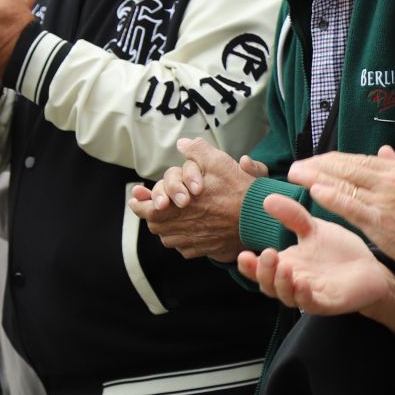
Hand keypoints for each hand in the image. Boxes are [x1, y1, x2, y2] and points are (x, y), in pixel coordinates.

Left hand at [127, 137, 260, 261]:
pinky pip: (185, 248)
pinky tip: (193, 228)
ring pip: (169, 237)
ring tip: (174, 216)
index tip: (136, 198)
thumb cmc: (238, 190)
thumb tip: (182, 143)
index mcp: (178, 207)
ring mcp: (193, 242)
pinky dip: (184, 239)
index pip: (147, 210)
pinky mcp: (204, 251)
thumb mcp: (219, 162)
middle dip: (154, 214)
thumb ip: (197, 151)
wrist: (258, 218)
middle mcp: (182, 227)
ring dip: (168, 227)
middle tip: (158, 205)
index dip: (140, 203)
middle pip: (155, 225)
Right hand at [236, 193, 394, 315]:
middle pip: (268, 285)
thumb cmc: (338, 250)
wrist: (370, 267)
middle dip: (263, 272)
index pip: (260, 270)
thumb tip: (267, 199)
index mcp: (286, 265)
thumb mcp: (313, 229)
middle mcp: (293, 282)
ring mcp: (309, 294)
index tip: (243, 254)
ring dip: (282, 283)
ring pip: (286, 296)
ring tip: (284, 266)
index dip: (249, 266)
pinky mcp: (327, 303)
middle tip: (267, 254)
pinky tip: (303, 283)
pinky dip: (304, 295)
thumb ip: (292, 216)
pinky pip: (311, 304)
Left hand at [288, 146, 394, 272]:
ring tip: (296, 175)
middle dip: (317, 165)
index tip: (314, 161)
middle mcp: (388, 180)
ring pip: (344, 183)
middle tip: (296, 166)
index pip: (358, 159)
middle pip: (346, 167)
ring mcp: (384, 200)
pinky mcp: (380, 221)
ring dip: (316, 178)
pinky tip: (315, 191)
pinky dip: (332, 197)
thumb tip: (383, 150)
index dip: (332, 159)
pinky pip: (351, 205)